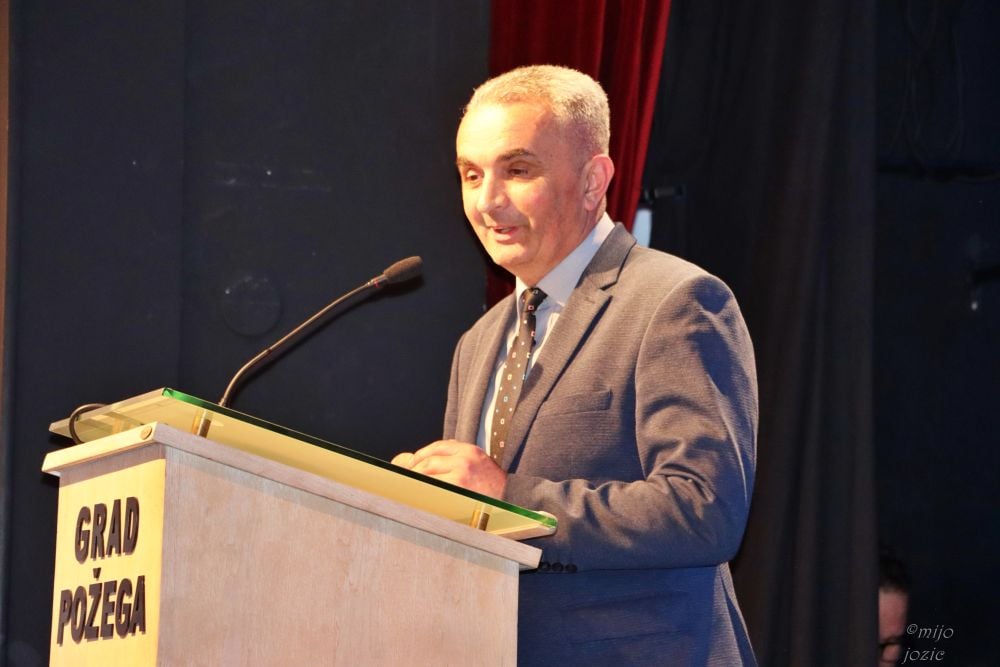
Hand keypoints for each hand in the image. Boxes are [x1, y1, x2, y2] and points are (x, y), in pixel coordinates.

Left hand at [391, 439, 506, 497]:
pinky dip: (423, 492)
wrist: (512, 499)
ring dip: (415, 481)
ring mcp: (461, 474)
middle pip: (428, 460)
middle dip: (412, 470)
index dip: (419, 456)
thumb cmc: (492, 486)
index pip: (436, 447)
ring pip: (428, 473)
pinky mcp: (458, 489)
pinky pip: (433, 488)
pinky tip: (419, 497)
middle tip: (404, 480)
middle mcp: (465, 459)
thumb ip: (453, 458)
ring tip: (409, 489)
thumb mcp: (476, 464)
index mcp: (469, 450)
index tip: (410, 465)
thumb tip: (420, 459)